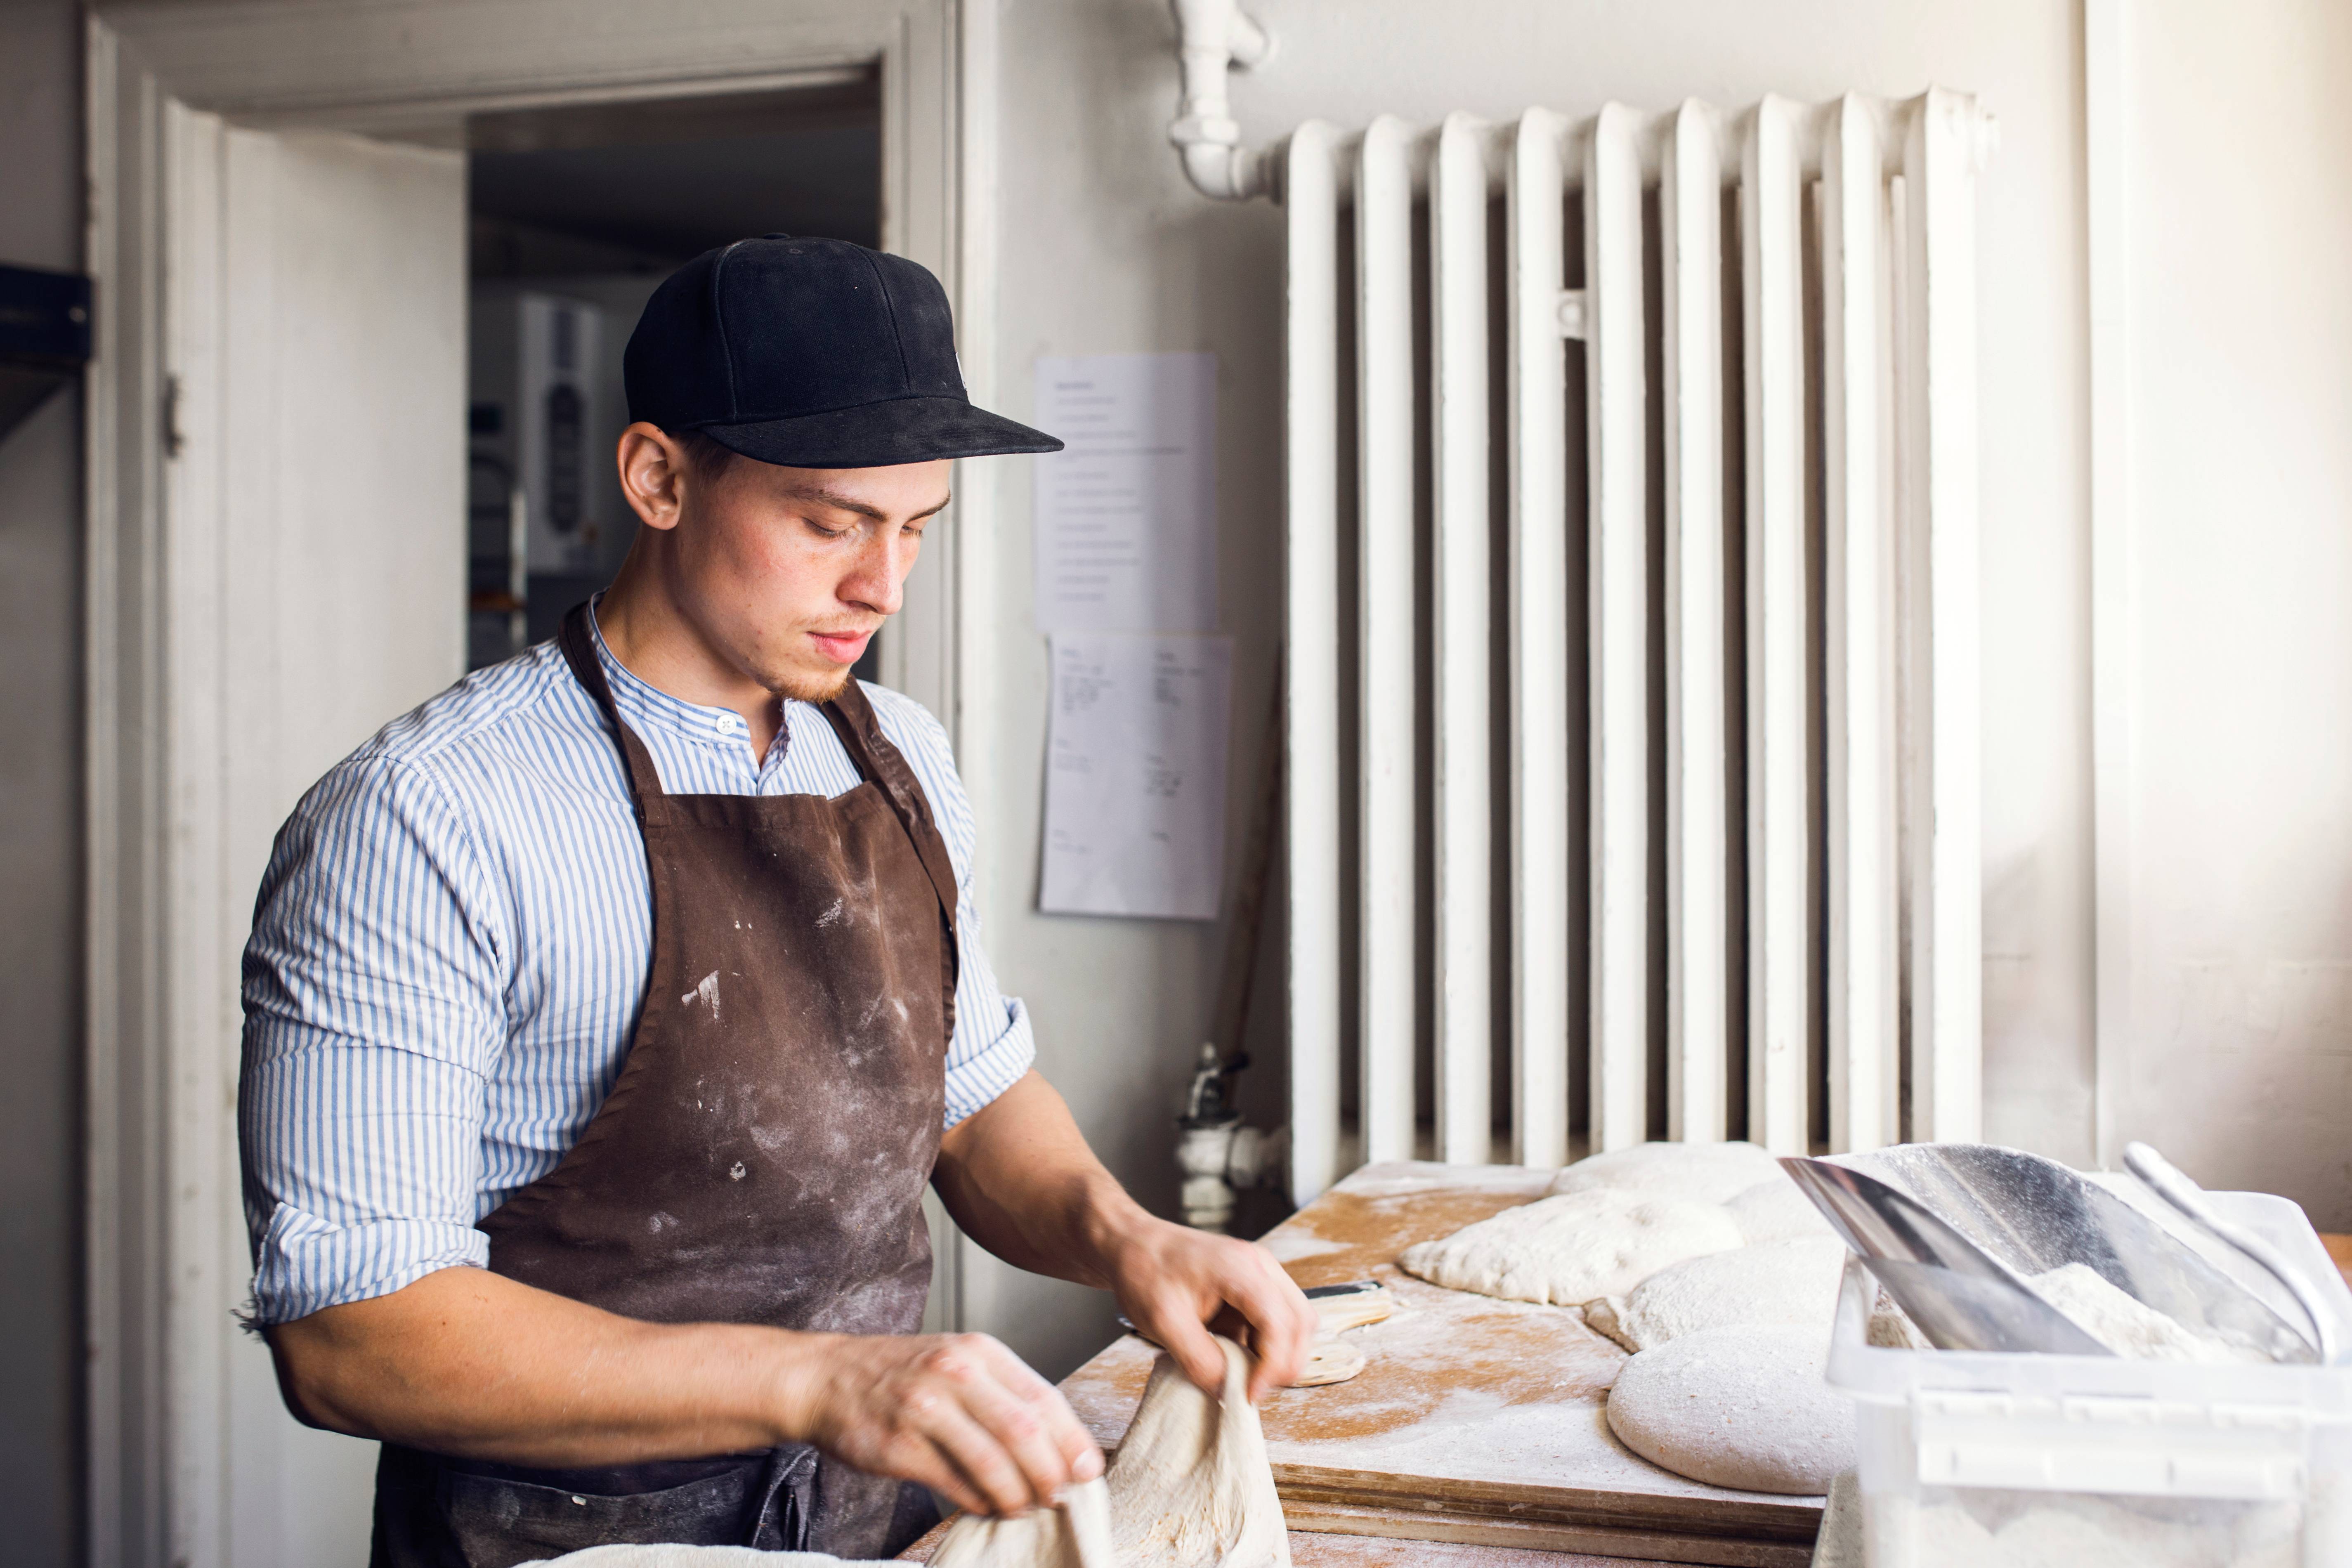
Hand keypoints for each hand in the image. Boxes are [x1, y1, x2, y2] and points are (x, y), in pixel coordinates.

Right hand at [783, 1331, 1102, 1516]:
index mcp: (980, 1352)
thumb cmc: (903, 1375)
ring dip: (1016, 1494)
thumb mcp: (960, 1364)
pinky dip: (978, 1502)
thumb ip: (1006, 1397)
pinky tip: (986, 1506)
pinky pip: (954, 1484)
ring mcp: (924, 1408)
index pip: (1043, 1398)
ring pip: (992, 1462)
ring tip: (1023, 1507)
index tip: (1089, 1470)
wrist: (828, 1378)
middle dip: (1050, 1473)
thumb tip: (1058, 1449)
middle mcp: (955, 1373)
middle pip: (1024, 1431)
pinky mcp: (899, 1446)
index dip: (1072, 1441)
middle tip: (1058, 1497)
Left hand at [1099, 1218, 1316, 1401]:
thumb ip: (1198, 1360)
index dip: (1273, 1367)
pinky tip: (1237, 1357)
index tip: (1249, 1395)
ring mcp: (1260, 1272)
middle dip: (1284, 1363)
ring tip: (1245, 1377)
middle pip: (1300, 1323)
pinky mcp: (1253, 1284)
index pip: (1280, 1324)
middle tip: (1252, 1391)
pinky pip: (1276, 1320)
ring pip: (1295, 1322)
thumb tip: (1227, 1393)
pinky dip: (1265, 1345)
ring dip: (1278, 1354)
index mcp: (1241, 1268)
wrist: (1130, 1244)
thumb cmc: (1144, 1272)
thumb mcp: (1164, 1322)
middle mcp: (1260, 1265)